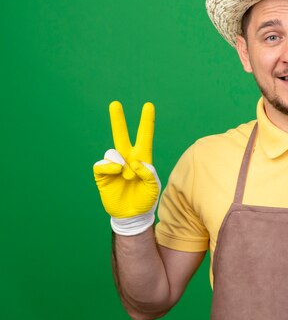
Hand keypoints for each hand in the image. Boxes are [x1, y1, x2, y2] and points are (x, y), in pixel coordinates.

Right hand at [93, 102, 160, 218]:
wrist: (132, 215)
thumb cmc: (146, 199)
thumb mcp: (153, 187)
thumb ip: (149, 174)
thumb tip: (134, 162)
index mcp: (143, 158)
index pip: (144, 136)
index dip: (146, 121)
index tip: (148, 105)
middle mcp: (127, 158)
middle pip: (121, 135)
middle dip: (117, 120)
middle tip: (115, 104)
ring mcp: (114, 166)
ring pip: (112, 152)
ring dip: (121, 163)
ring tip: (128, 176)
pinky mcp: (103, 175)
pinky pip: (102, 164)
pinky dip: (110, 167)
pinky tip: (117, 173)